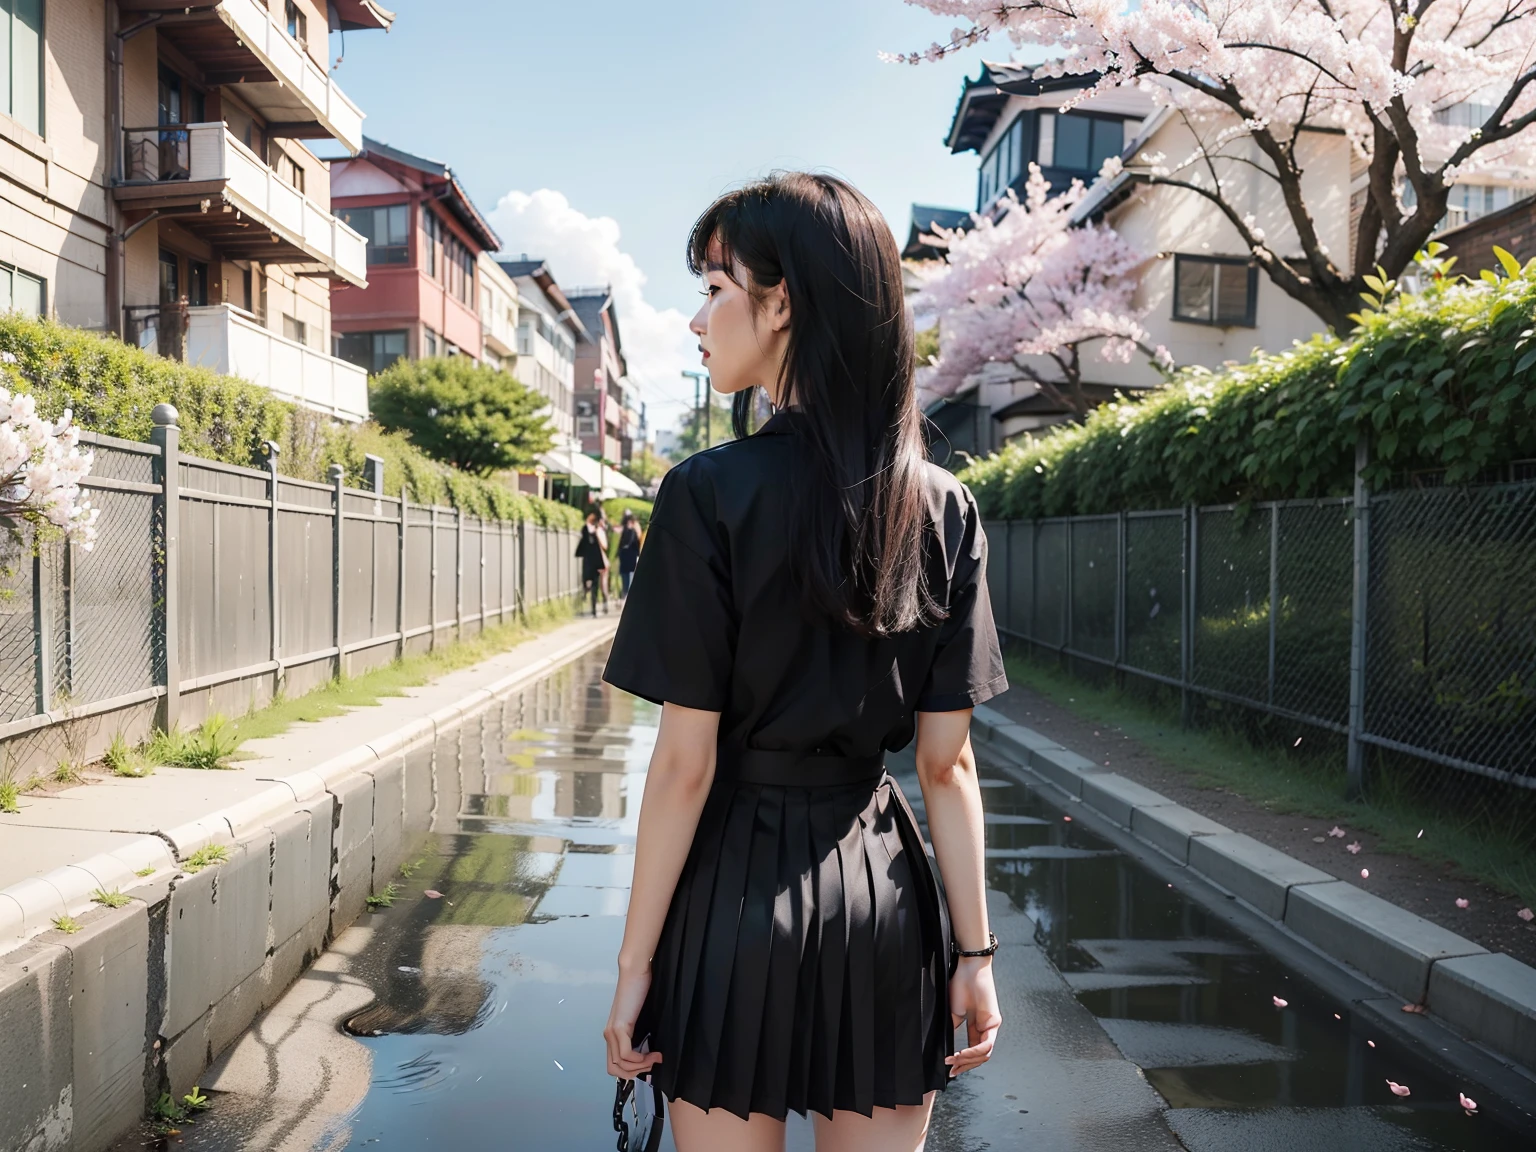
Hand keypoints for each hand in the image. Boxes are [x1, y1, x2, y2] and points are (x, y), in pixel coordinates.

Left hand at [604, 963, 662, 1078]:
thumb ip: (639, 1035)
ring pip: (621, 1065)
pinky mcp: (619, 1027)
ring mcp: (612, 1032)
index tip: (649, 1066)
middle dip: (635, 1073)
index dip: (631, 1072)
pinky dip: (640, 1059)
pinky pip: (626, 1054)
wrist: (635, 972)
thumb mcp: (639, 1018)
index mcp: (612, 1034)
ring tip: (656, 1057)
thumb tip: (650, 1053)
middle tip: (653, 1063)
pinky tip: (652, 1053)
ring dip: (641, 1066)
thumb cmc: (640, 990)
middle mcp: (608, 1035)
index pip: (614, 1066)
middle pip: (614, 1070)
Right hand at [946, 955, 1000, 1076]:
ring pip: (984, 1054)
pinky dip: (973, 1052)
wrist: (968, 969)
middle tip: (951, 1069)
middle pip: (980, 1057)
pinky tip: (960, 1053)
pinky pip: (985, 1044)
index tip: (949, 1068)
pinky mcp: (994, 1021)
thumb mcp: (952, 1013)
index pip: (973, 1052)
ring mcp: (992, 1026)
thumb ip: (952, 1030)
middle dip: (965, 1066)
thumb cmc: (960, 985)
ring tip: (953, 1060)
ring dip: (967, 1060)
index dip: (962, 1063)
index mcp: (977, 1027)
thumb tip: (944, 1049)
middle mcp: (986, 1028)